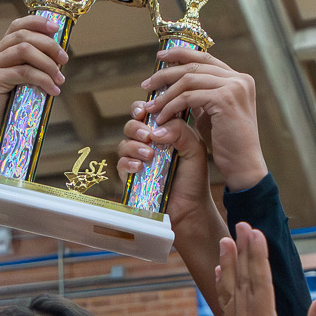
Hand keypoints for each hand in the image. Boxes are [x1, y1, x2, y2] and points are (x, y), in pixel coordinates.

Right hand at [0, 17, 68, 153]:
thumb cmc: (8, 109)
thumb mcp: (21, 83)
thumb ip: (32, 67)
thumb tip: (60, 57)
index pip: (17, 26)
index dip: (37, 22)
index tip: (56, 27)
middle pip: (24, 36)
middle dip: (49, 45)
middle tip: (65, 59)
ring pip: (25, 51)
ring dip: (48, 62)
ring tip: (60, 78)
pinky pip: (24, 72)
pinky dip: (43, 79)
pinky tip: (53, 90)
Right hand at [117, 100, 221, 238]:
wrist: (190, 207)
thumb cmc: (194, 177)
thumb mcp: (194, 148)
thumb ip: (180, 130)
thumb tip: (157, 128)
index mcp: (164, 131)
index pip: (149, 112)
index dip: (144, 108)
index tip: (146, 111)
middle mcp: (148, 143)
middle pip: (132, 124)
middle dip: (137, 127)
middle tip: (148, 136)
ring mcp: (137, 158)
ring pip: (124, 142)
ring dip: (134, 146)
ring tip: (149, 155)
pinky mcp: (130, 175)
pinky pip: (121, 163)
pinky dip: (128, 162)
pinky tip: (140, 168)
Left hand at [132, 50, 265, 190]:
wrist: (243, 165)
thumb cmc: (226, 144)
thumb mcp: (212, 113)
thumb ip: (200, 96)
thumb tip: (178, 85)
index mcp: (239, 79)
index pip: (206, 57)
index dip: (181, 54)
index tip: (160, 57)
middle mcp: (239, 79)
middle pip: (194, 66)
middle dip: (166, 73)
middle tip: (146, 84)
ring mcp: (234, 87)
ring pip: (188, 80)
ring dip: (165, 94)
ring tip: (150, 107)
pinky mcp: (225, 99)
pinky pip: (189, 97)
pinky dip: (171, 107)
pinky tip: (161, 118)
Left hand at [215, 222, 315, 315]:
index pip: (259, 286)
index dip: (257, 257)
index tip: (254, 231)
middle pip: (242, 285)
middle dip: (241, 253)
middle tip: (240, 224)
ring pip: (230, 296)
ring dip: (229, 267)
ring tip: (225, 241)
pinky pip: (227, 310)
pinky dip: (225, 289)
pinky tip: (223, 277)